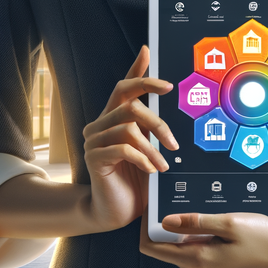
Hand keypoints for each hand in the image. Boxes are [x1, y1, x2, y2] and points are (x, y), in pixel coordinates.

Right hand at [83, 46, 177, 231]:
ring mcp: (94, 141)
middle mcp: (100, 125)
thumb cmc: (137, 177)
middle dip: (158, 122)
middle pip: (130, 105)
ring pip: (128, 127)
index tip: (152, 56)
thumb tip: (170, 95)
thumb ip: (153, 125)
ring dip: (152, 147)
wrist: (116, 210)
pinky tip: (151, 170)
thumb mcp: (150, 146)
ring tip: (163, 163)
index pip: (124, 86)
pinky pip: (123, 149)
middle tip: (173, 142)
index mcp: (114, 117)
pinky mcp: (94, 159)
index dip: (138, 70)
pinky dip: (143, 159)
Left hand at [139, 211, 267, 267]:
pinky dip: (189, 231)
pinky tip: (204, 217)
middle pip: (160, 246)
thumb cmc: (259, 237)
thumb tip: (166, 220)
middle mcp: (194, 267)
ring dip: (176, 226)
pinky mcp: (209, 262)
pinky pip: (189, 246)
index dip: (146, 225)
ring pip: (175, 245)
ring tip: (190, 202)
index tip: (153, 202)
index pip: (152, 247)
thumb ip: (197, 222)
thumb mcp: (229, 223)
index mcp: (195, 258)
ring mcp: (201, 266)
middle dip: (160, 223)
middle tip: (171, 196)